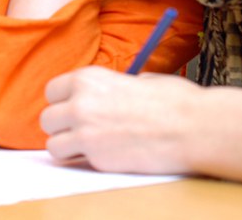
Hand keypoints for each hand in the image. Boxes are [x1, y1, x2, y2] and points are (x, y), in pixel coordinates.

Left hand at [40, 66, 201, 174]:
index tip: (74, 109)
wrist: (193, 127)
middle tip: (81, 131)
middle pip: (47, 118)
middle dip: (62, 127)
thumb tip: (112, 92)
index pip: (52, 91)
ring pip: (52, 144)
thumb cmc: (174, 101)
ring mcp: (85, 131)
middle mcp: (80, 102)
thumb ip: (115, 86)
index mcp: (89, 78)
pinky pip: (73, 161)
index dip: (63, 102)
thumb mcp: (138, 79)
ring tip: (89, 147)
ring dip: (68, 147)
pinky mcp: (96, 157)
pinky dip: (83, 162)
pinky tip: (104, 156)